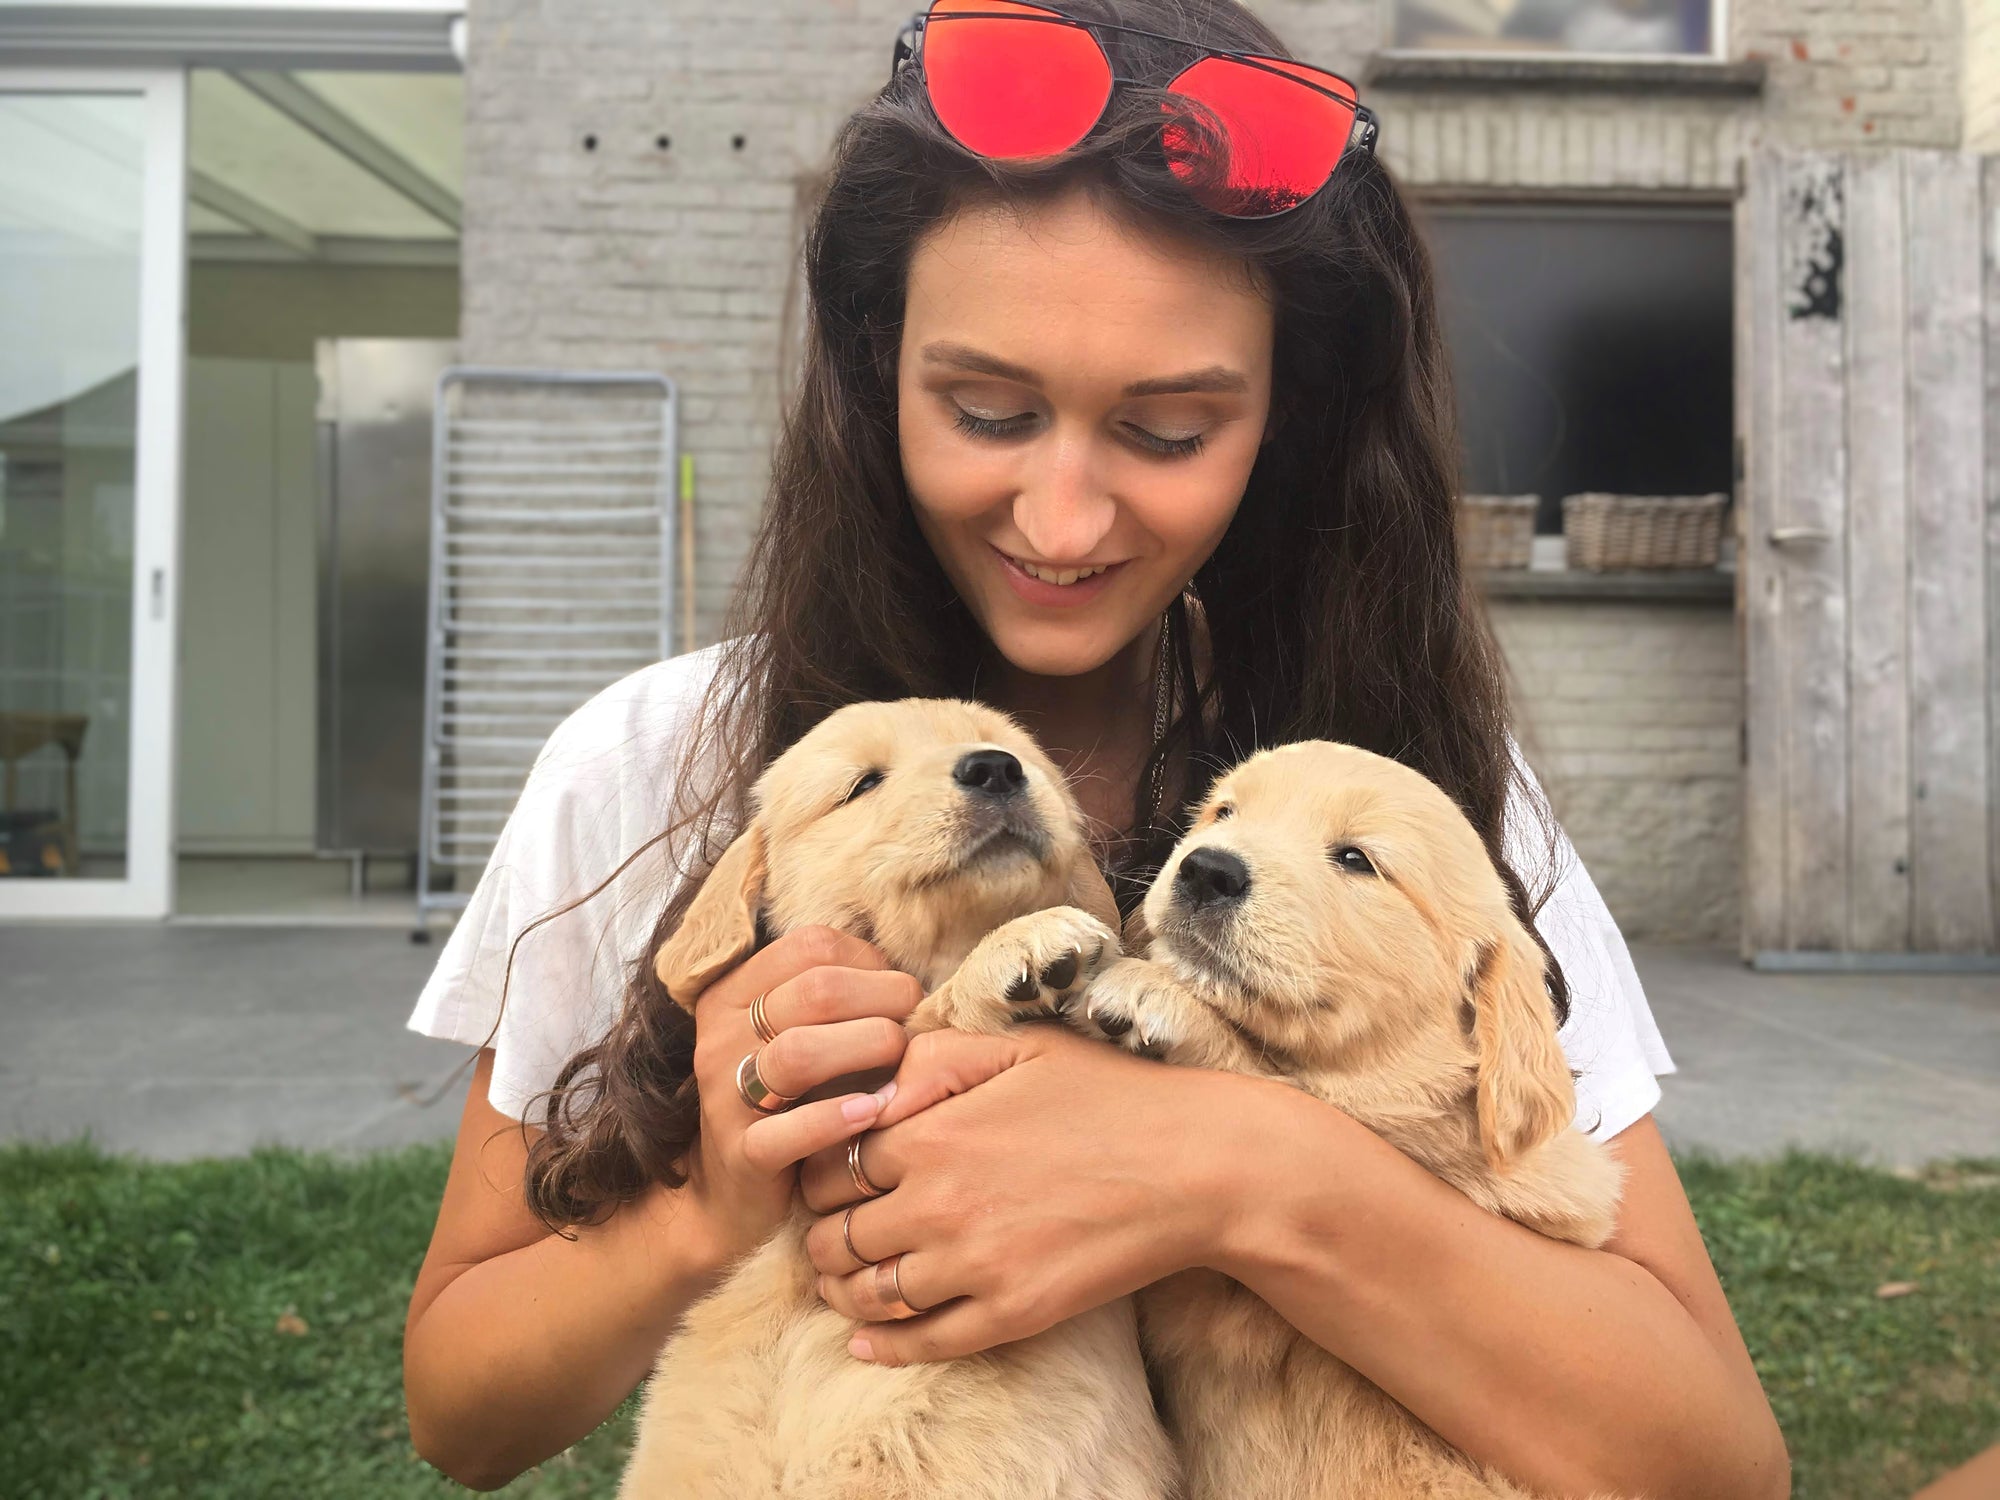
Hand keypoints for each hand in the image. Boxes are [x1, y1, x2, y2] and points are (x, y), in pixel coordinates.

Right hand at [683, 926, 919, 1262]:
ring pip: (800, 1053)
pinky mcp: (742, 1156)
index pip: (810, 946)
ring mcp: (726, 1097)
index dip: (869, 961)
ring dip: (867, 1049)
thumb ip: (835, 998)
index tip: (895, 993)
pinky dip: (836, 1119)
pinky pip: (788, 1133)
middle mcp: (721, 1037)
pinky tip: (872, 1112)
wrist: (731, 1194)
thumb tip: (907, 977)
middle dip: (883, 1001)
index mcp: (732, 994)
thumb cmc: (789, 1101)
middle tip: (912, 1028)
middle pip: (816, 991)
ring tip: (899, 1062)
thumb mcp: (796, 1035)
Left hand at [797, 1024, 1231, 1365]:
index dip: (818, 1169)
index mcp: (932, 1134)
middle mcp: (939, 1204)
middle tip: (831, 1229)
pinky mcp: (1012, 1313)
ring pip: (867, 1294)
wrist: (1194, 1166)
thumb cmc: (1109, 1096)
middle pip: (833, 1236)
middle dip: (823, 1232)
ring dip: (841, 1290)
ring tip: (843, 1282)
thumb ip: (932, 1059)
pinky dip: (882, 1345)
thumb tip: (866, 1086)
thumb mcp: (1017, 1049)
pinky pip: (922, 1342)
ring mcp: (974, 1265)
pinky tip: (867, 1340)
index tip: (829, 1174)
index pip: (827, 1165)